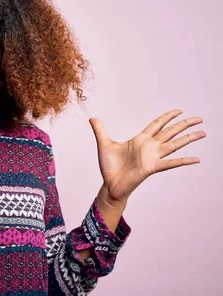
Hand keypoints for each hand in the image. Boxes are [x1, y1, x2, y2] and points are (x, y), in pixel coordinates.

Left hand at [89, 109, 205, 206]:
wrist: (110, 184)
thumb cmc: (109, 166)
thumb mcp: (104, 144)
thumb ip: (100, 130)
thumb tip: (92, 117)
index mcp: (139, 139)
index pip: (156, 125)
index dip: (167, 117)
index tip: (178, 111)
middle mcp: (149, 147)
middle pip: (170, 132)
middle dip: (184, 125)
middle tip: (199, 119)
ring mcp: (152, 157)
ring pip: (174, 144)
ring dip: (188, 138)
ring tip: (203, 133)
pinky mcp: (152, 168)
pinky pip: (171, 163)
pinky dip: (183, 161)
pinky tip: (196, 159)